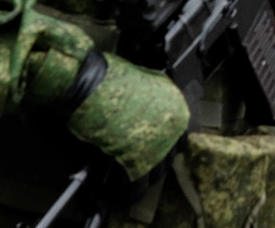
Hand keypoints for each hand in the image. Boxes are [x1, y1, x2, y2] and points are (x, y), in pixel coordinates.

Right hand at [61, 52, 188, 180]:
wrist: (93, 84)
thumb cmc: (113, 79)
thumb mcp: (147, 83)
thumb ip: (154, 101)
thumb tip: (148, 114)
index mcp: (178, 107)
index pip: (180, 137)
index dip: (166, 145)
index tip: (155, 149)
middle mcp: (174, 127)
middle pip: (169, 156)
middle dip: (155, 162)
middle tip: (140, 164)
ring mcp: (159, 144)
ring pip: (156, 173)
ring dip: (143, 177)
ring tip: (130, 180)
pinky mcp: (139, 160)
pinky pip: (137, 186)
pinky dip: (128, 192)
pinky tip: (119, 195)